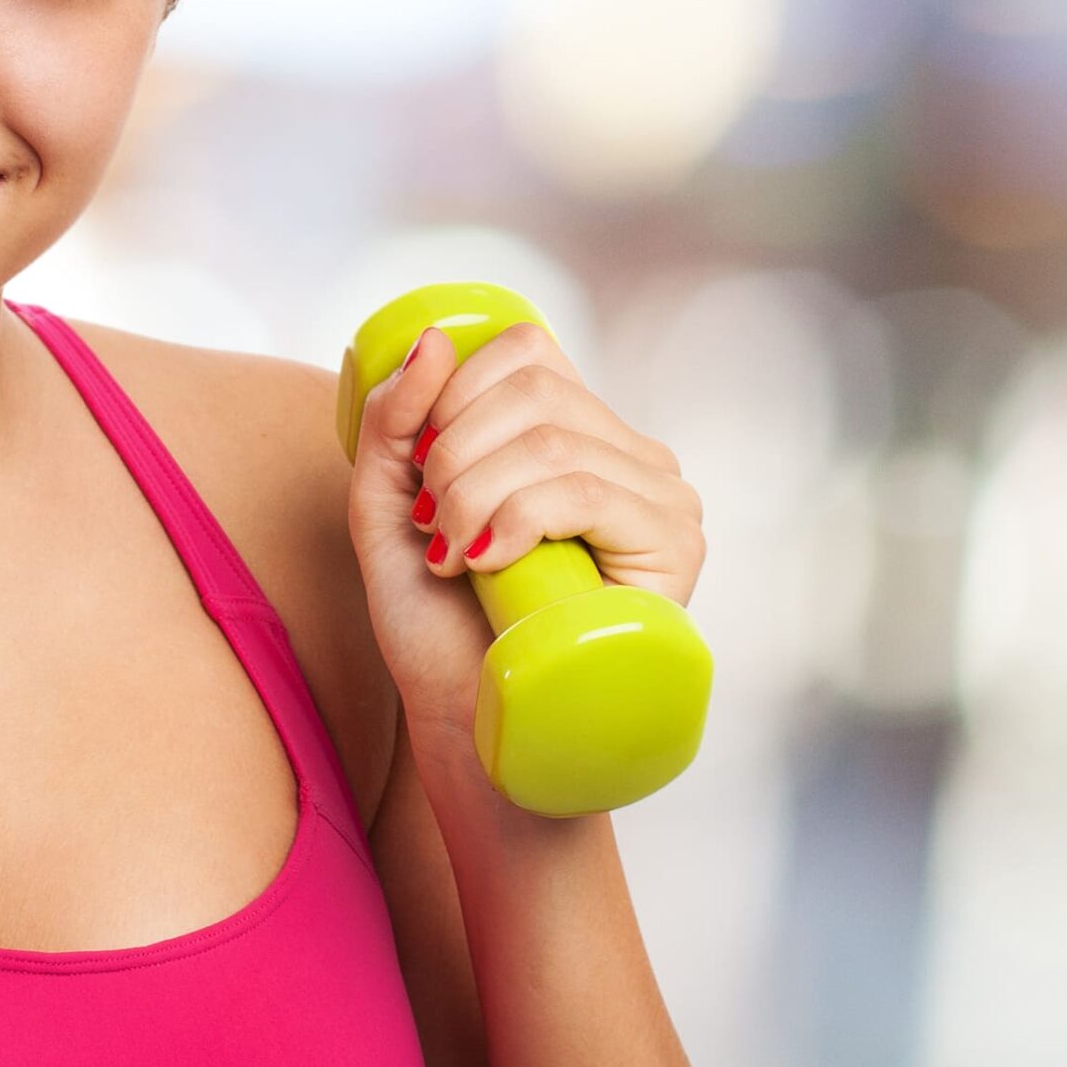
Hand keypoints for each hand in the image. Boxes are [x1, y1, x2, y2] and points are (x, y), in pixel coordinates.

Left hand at [344, 320, 707, 750]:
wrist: (475, 727)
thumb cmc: (438, 628)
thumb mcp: (391, 508)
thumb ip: (397, 423)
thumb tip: (435, 339)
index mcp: (578, 435)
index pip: (524, 352)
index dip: (452, 397)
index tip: (421, 477)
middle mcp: (632, 457)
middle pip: (534, 388)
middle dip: (454, 455)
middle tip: (434, 529)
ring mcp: (663, 499)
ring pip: (551, 441)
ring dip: (472, 498)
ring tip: (455, 558)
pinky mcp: (674, 547)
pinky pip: (583, 490)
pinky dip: (513, 521)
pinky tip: (486, 566)